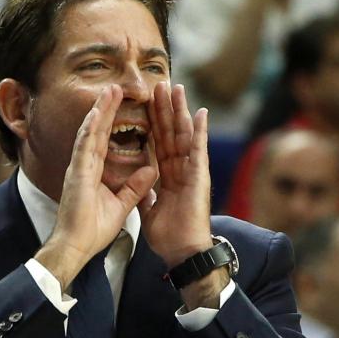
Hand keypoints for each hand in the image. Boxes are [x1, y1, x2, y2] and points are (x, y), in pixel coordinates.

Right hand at [36, 85, 156, 287]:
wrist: (77, 247)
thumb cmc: (93, 230)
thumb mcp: (122, 204)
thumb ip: (135, 186)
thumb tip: (151, 169)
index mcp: (93, 172)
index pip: (106, 141)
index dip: (113, 122)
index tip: (122, 104)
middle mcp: (84, 166)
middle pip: (97, 131)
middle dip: (106, 108)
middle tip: (115, 88)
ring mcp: (79, 168)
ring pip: (90, 132)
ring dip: (100, 110)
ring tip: (110, 90)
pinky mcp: (77, 174)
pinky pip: (85, 146)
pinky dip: (92, 128)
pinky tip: (98, 112)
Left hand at [140, 82, 211, 267]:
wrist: (181, 252)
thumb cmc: (169, 235)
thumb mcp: (148, 210)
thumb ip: (144, 193)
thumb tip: (138, 182)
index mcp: (167, 176)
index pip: (158, 143)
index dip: (152, 123)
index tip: (146, 103)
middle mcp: (180, 169)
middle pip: (170, 132)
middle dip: (164, 109)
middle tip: (159, 84)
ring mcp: (191, 171)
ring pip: (184, 134)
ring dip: (180, 111)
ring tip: (176, 88)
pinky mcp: (199, 176)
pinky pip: (199, 150)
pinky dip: (199, 131)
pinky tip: (200, 112)